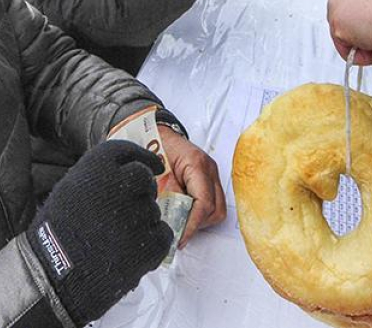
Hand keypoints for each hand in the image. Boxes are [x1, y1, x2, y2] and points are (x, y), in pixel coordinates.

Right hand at [29, 141, 172, 325]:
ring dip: (142, 220)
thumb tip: (123, 171)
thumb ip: (98, 177)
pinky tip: (132, 250)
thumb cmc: (54, 237)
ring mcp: (136, 215)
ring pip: (153, 209)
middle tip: (128, 209)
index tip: (154, 166)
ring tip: (117, 238)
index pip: (128, 151)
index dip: (144, 157)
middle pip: (144, 179)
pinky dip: (153, 242)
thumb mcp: (69, 191)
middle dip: (142, 191)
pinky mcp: (148, 244)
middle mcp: (119, 185)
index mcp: (96, 168)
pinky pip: (163, 233)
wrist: (51, 277)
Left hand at [158, 127, 226, 246]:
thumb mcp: (156, 174)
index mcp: (197, 165)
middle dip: (198, 224)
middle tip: (178, 231)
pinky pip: (212, 202)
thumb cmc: (154, 148)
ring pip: (217, 209)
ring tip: (181, 220)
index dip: (192, 225)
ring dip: (200, 220)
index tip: (180, 238)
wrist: (157, 132)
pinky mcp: (209, 179)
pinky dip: (200, 212)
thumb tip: (171, 223)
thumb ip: (166, 197)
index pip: (204, 204)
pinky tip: (185, 211)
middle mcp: (209, 170)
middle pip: (215, 209)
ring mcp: (212, 174)